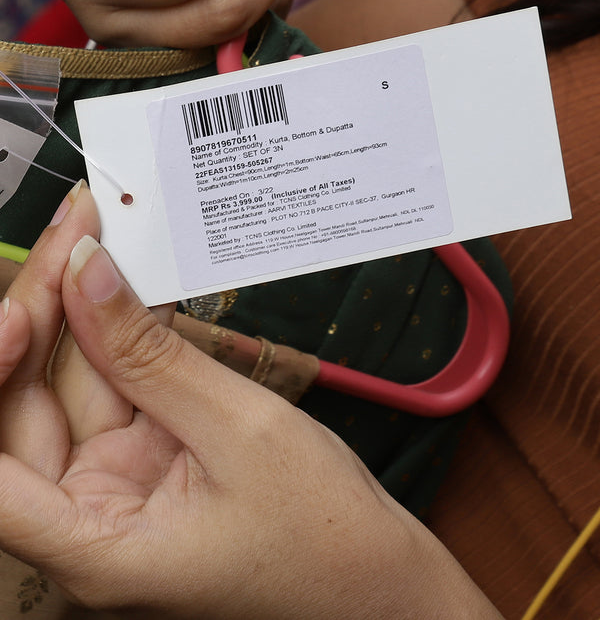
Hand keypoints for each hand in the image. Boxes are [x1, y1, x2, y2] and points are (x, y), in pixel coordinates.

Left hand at [0, 189, 500, 617]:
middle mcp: (90, 517)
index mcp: (95, 545)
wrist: (376, 577)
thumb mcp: (239, 429)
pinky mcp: (146, 457)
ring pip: (72, 384)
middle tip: (78, 232)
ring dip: (82, 310)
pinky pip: (117, 385)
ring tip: (98, 236)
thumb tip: (88, 275)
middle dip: (46, 311)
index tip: (22, 309)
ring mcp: (117, 483)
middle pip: (27, 406)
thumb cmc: (322, 535)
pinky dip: (123, 334)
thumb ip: (153, 355)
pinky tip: (127, 283)